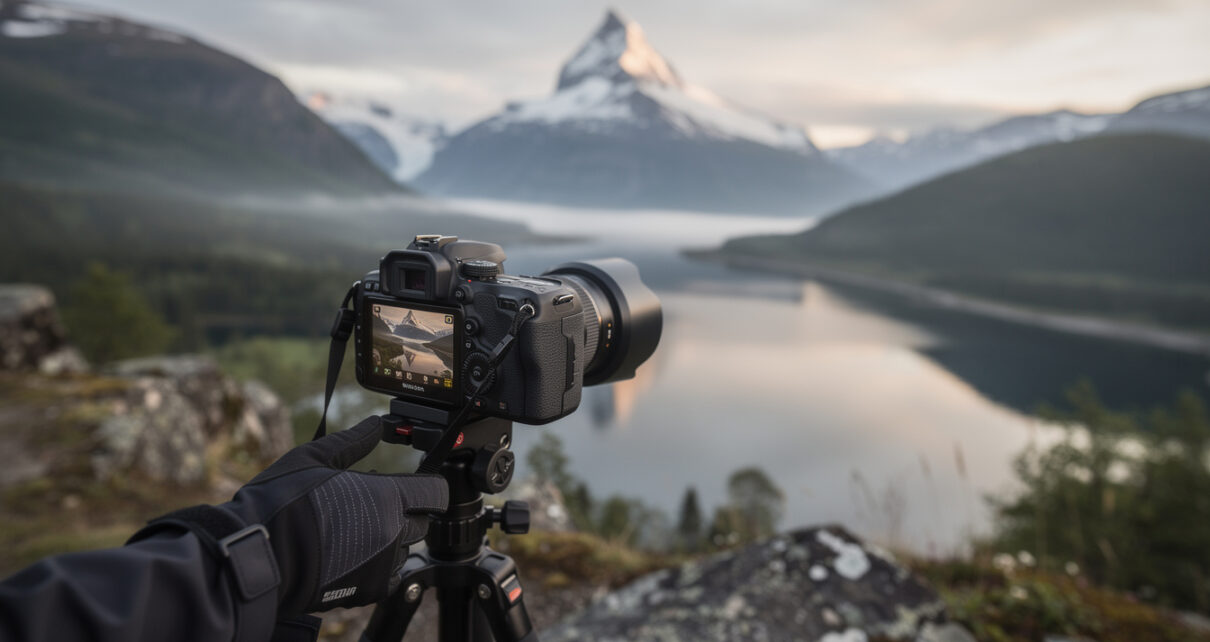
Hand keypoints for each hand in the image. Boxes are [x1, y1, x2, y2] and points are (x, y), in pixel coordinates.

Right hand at [222, 416, 446, 614]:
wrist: (258, 554)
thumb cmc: (283, 502)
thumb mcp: (316, 457)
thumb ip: (354, 440)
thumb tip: (376, 424)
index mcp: (388, 497)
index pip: (436, 492)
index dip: (428, 486)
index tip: (415, 484)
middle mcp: (393, 532)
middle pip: (422, 521)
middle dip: (406, 510)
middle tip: (373, 503)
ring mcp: (383, 564)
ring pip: (405, 548)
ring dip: (390, 537)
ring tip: (355, 526)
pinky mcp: (368, 589)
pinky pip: (390, 575)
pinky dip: (379, 564)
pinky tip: (353, 551)